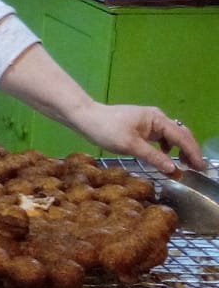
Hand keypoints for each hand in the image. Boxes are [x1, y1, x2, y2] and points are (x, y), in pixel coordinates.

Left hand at [72, 103, 203, 174]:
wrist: (85, 117)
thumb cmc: (106, 129)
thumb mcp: (130, 145)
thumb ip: (153, 157)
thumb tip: (174, 170)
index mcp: (157, 119)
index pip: (181, 137)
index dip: (193, 153)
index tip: (201, 168)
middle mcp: (157, 118)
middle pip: (181, 135)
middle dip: (190, 151)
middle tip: (197, 169)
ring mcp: (150, 122)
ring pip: (172, 136)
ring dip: (180, 150)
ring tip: (184, 166)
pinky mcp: (142, 127)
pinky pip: (162, 138)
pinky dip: (168, 148)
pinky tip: (166, 158)